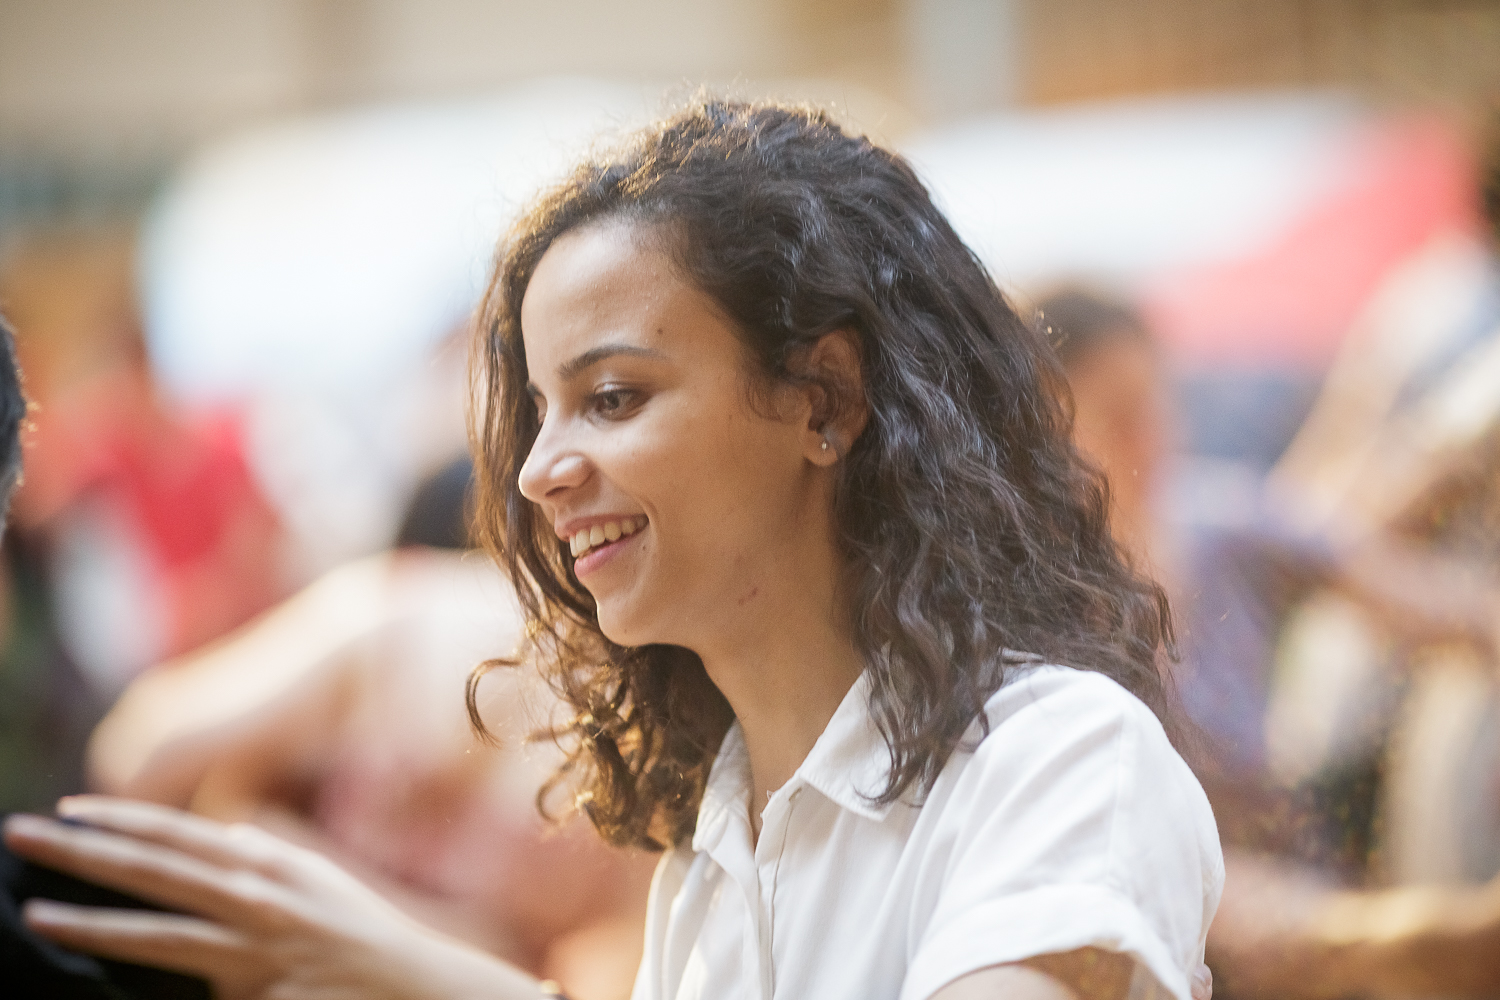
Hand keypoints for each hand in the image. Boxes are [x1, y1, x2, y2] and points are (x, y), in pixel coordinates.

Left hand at [3, 796, 540, 999]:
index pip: (180, 835)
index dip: (121, 818)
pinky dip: (143, 991)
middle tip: (19, 834)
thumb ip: (269, 860)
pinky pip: (189, 997)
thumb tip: (227, 839)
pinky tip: (97, 987)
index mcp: (274, 866)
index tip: (68, 808)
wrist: (422, 992)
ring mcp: (259, 954)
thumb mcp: (320, 882)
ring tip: (36, 910)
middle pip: (156, 871)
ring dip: (91, 921)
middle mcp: (263, 900)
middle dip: (82, 850)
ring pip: (160, 935)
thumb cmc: (367, 939)